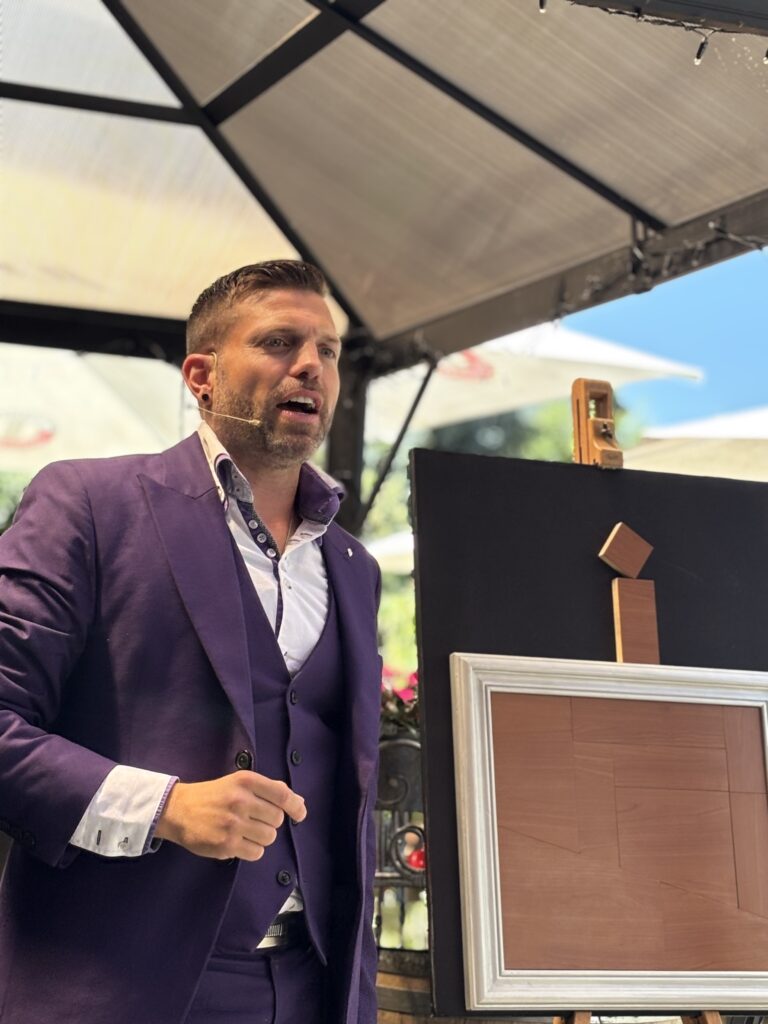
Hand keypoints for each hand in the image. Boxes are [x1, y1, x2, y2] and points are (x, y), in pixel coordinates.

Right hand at [155, 771, 305, 861]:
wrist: (178, 810)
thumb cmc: (214, 795)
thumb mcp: (240, 783)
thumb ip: (269, 790)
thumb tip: (299, 803)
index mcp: (246, 781)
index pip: (282, 795)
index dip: (296, 807)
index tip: (300, 814)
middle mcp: (241, 801)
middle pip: (277, 819)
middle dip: (270, 821)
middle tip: (254, 819)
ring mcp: (233, 824)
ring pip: (269, 837)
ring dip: (262, 837)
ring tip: (246, 830)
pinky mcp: (226, 845)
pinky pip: (256, 852)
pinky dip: (252, 849)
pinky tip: (239, 841)